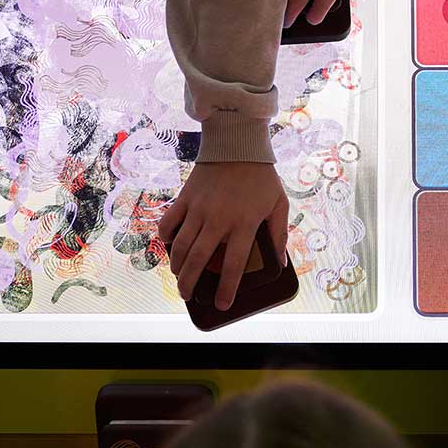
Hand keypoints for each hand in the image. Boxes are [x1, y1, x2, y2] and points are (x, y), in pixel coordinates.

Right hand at [158, 162, 288, 309]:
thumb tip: (280, 260)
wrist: (238, 143)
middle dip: (190, 283)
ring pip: (181, 245)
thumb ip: (279, 233)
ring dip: (177, 265)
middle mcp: (219, 220)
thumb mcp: (279, 204)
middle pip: (199, 260)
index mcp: (244, 224)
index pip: (233, 265)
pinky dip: (166, 236)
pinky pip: (169, 221)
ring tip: (179, 276)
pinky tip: (170, 245)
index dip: (227, 289)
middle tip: (188, 295)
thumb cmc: (261, 176)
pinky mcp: (186, 197)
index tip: (223, 304)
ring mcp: (199, 209)